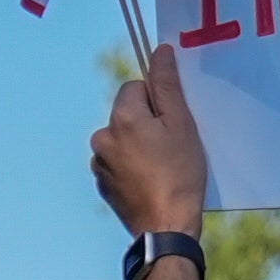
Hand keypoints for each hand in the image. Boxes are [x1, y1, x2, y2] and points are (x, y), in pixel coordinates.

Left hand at [95, 46, 209, 236]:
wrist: (166, 228)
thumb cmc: (180, 174)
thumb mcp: (181, 125)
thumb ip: (167, 85)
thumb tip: (160, 51)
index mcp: (122, 117)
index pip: (135, 87)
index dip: (157, 103)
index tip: (172, 124)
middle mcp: (103, 137)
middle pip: (126, 114)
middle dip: (146, 124)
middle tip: (170, 148)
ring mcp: (99, 163)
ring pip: (121, 139)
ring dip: (138, 146)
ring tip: (160, 168)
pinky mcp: (102, 184)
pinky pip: (117, 163)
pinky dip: (131, 167)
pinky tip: (150, 182)